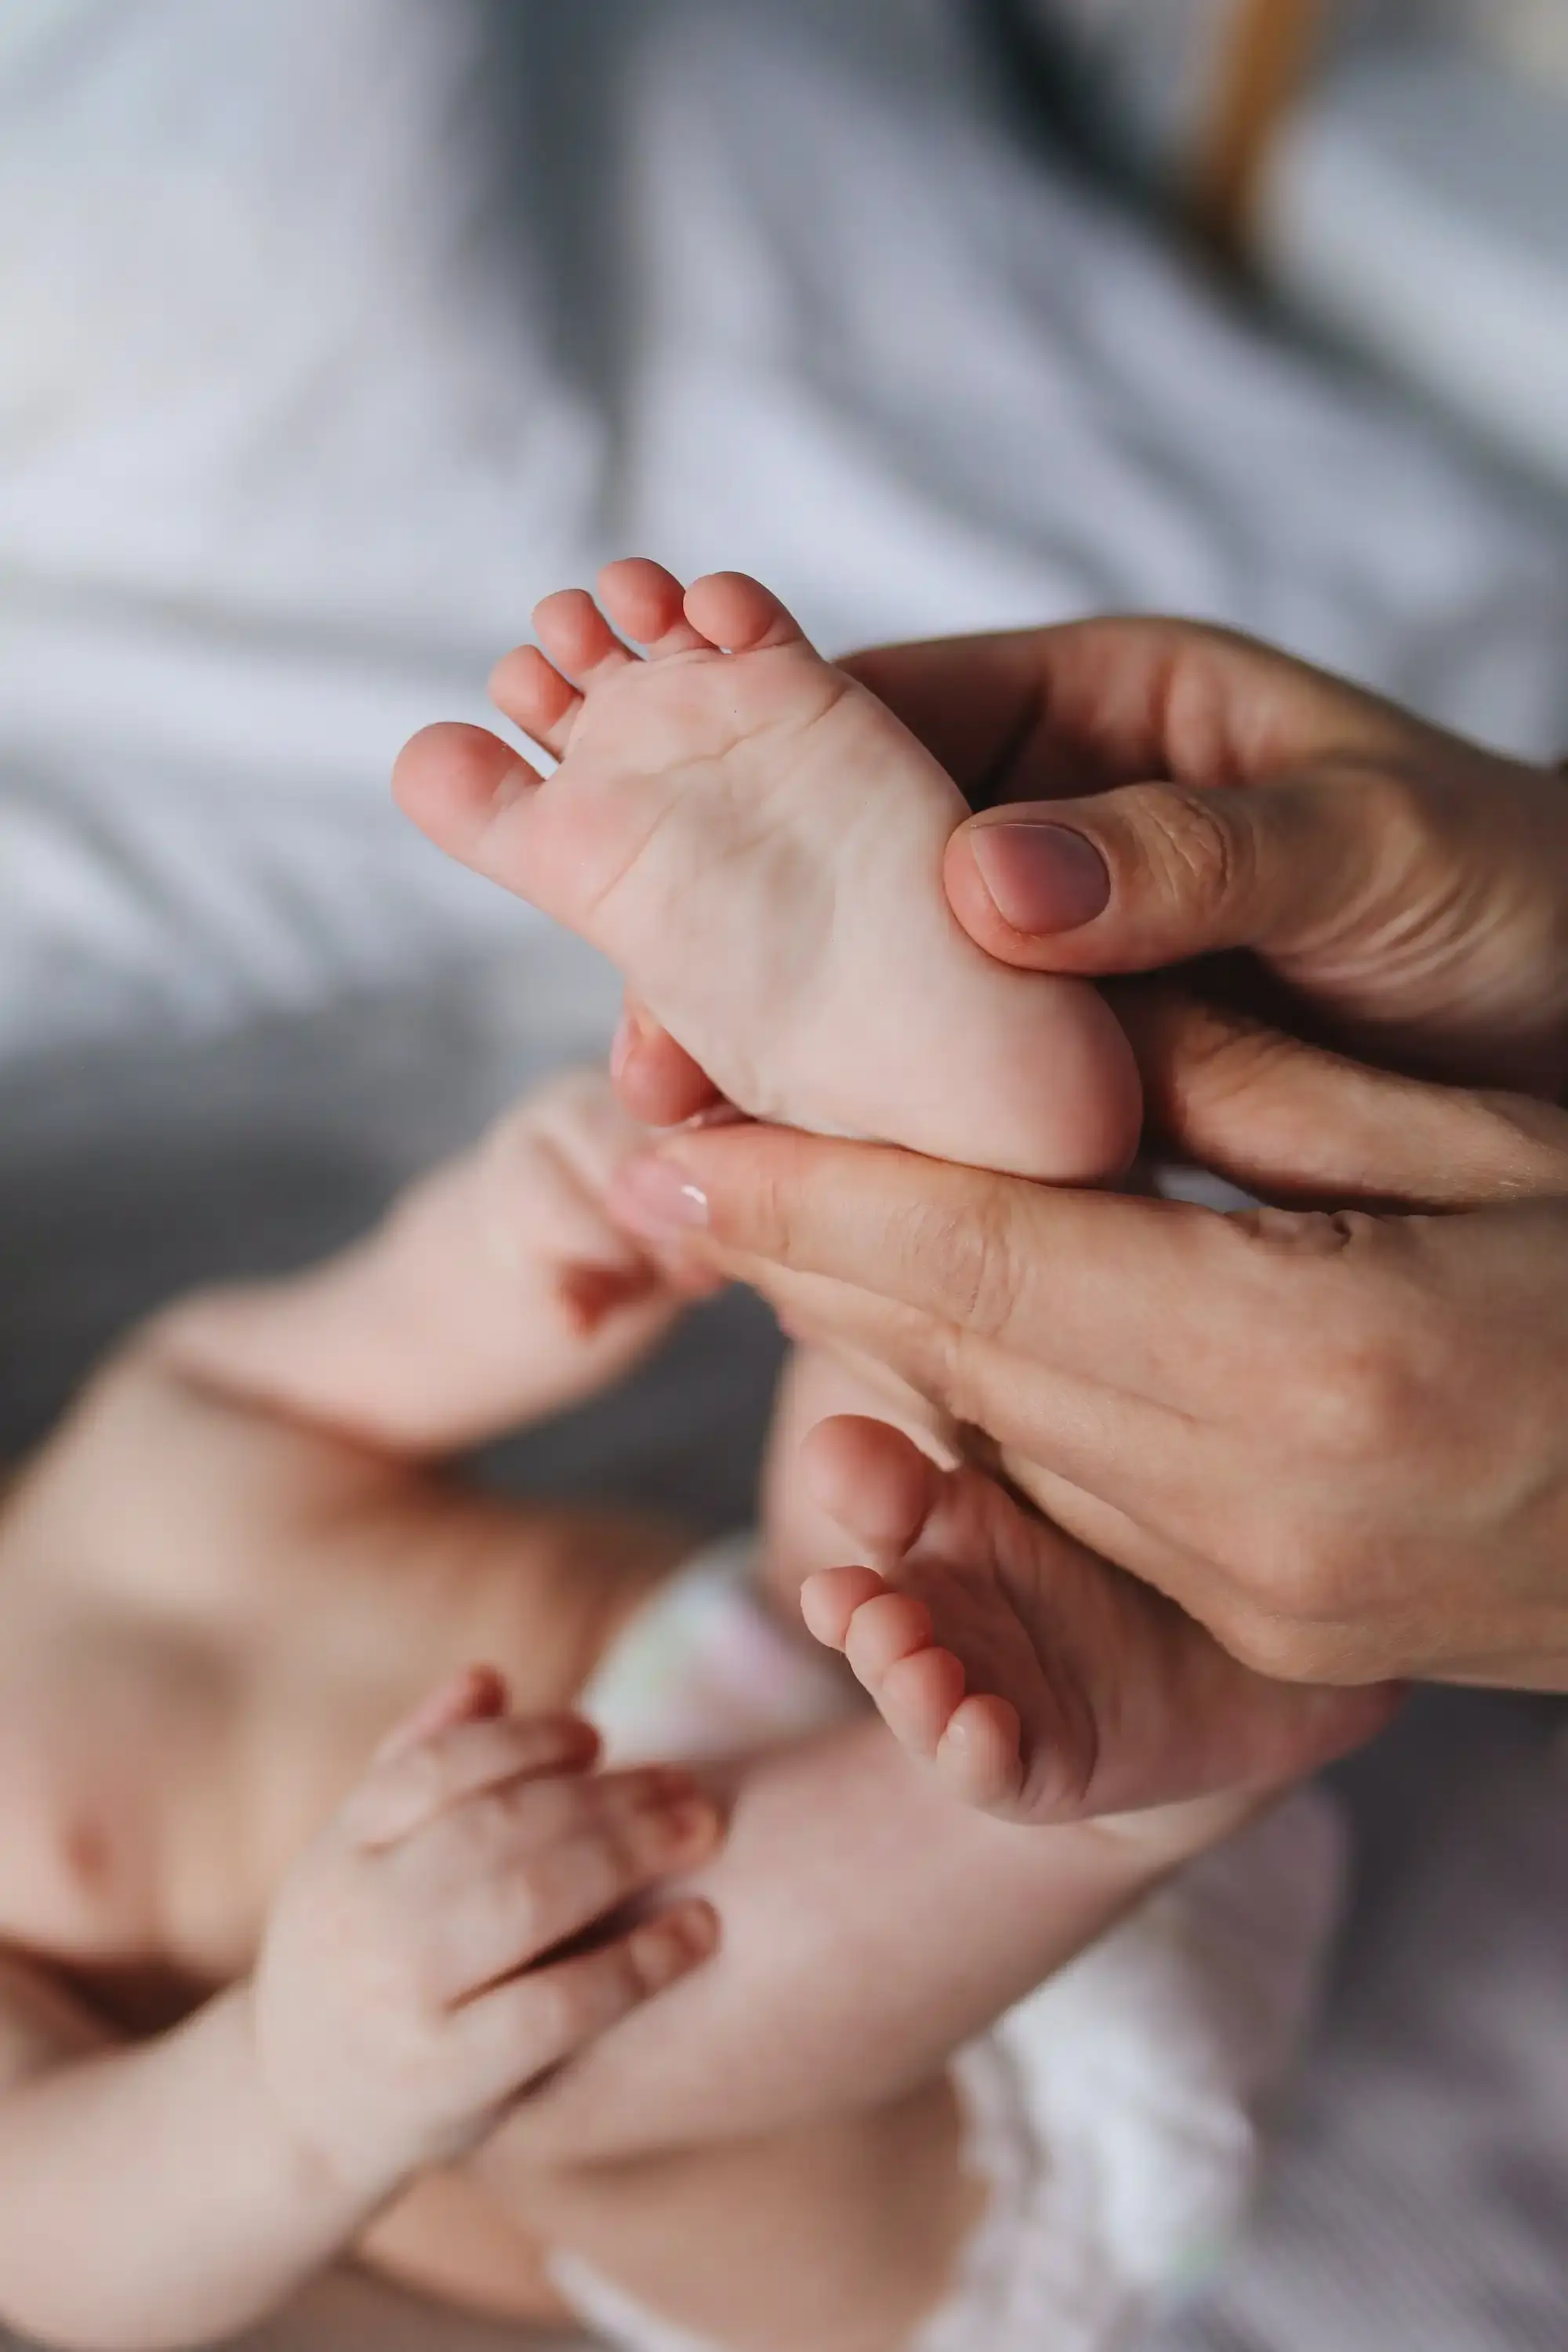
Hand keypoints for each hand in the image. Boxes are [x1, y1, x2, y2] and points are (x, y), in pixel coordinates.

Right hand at [250, 1670, 718, 2200]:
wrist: (298, 2119)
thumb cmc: (352, 1958)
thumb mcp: (356, 1858)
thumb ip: (413, 1761)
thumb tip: (489, 1677)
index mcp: (337, 1853)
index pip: (436, 1769)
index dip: (526, 1742)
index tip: (598, 1735)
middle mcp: (360, 1919)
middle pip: (497, 1828)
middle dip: (604, 1796)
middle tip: (686, 1783)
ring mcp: (401, 2001)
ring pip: (530, 1901)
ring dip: (630, 1855)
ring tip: (702, 1831)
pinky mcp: (448, 2079)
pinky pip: (558, 2008)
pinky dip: (638, 1963)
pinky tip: (699, 1931)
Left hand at [609, 1074, 1567, 1692]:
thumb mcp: (1469, 1141)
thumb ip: (1244, 1092)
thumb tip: (1036, 1025)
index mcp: (1311, 1359)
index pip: (982, 1260)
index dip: (804, 1194)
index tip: (665, 1133)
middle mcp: (1262, 1512)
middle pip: (959, 1358)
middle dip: (801, 1252)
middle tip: (674, 1148)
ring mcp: (1267, 1602)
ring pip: (1000, 1436)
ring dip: (877, 1327)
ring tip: (772, 1210)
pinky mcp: (1277, 1641)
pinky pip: (1079, 1499)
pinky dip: (991, 1399)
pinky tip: (935, 1314)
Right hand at [611, 616, 1567, 1128]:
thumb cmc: (1522, 891)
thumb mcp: (1376, 846)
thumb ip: (1193, 853)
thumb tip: (986, 882)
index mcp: (1093, 709)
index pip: (872, 722)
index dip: (753, 803)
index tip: (672, 915)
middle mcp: (1050, 822)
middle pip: (842, 870)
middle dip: (741, 959)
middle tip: (662, 1079)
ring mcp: (1058, 956)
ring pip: (884, 998)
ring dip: (801, 1068)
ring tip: (713, 1161)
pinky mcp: (1082, 1071)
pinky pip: (957, 1094)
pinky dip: (896, 1146)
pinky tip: (839, 1214)